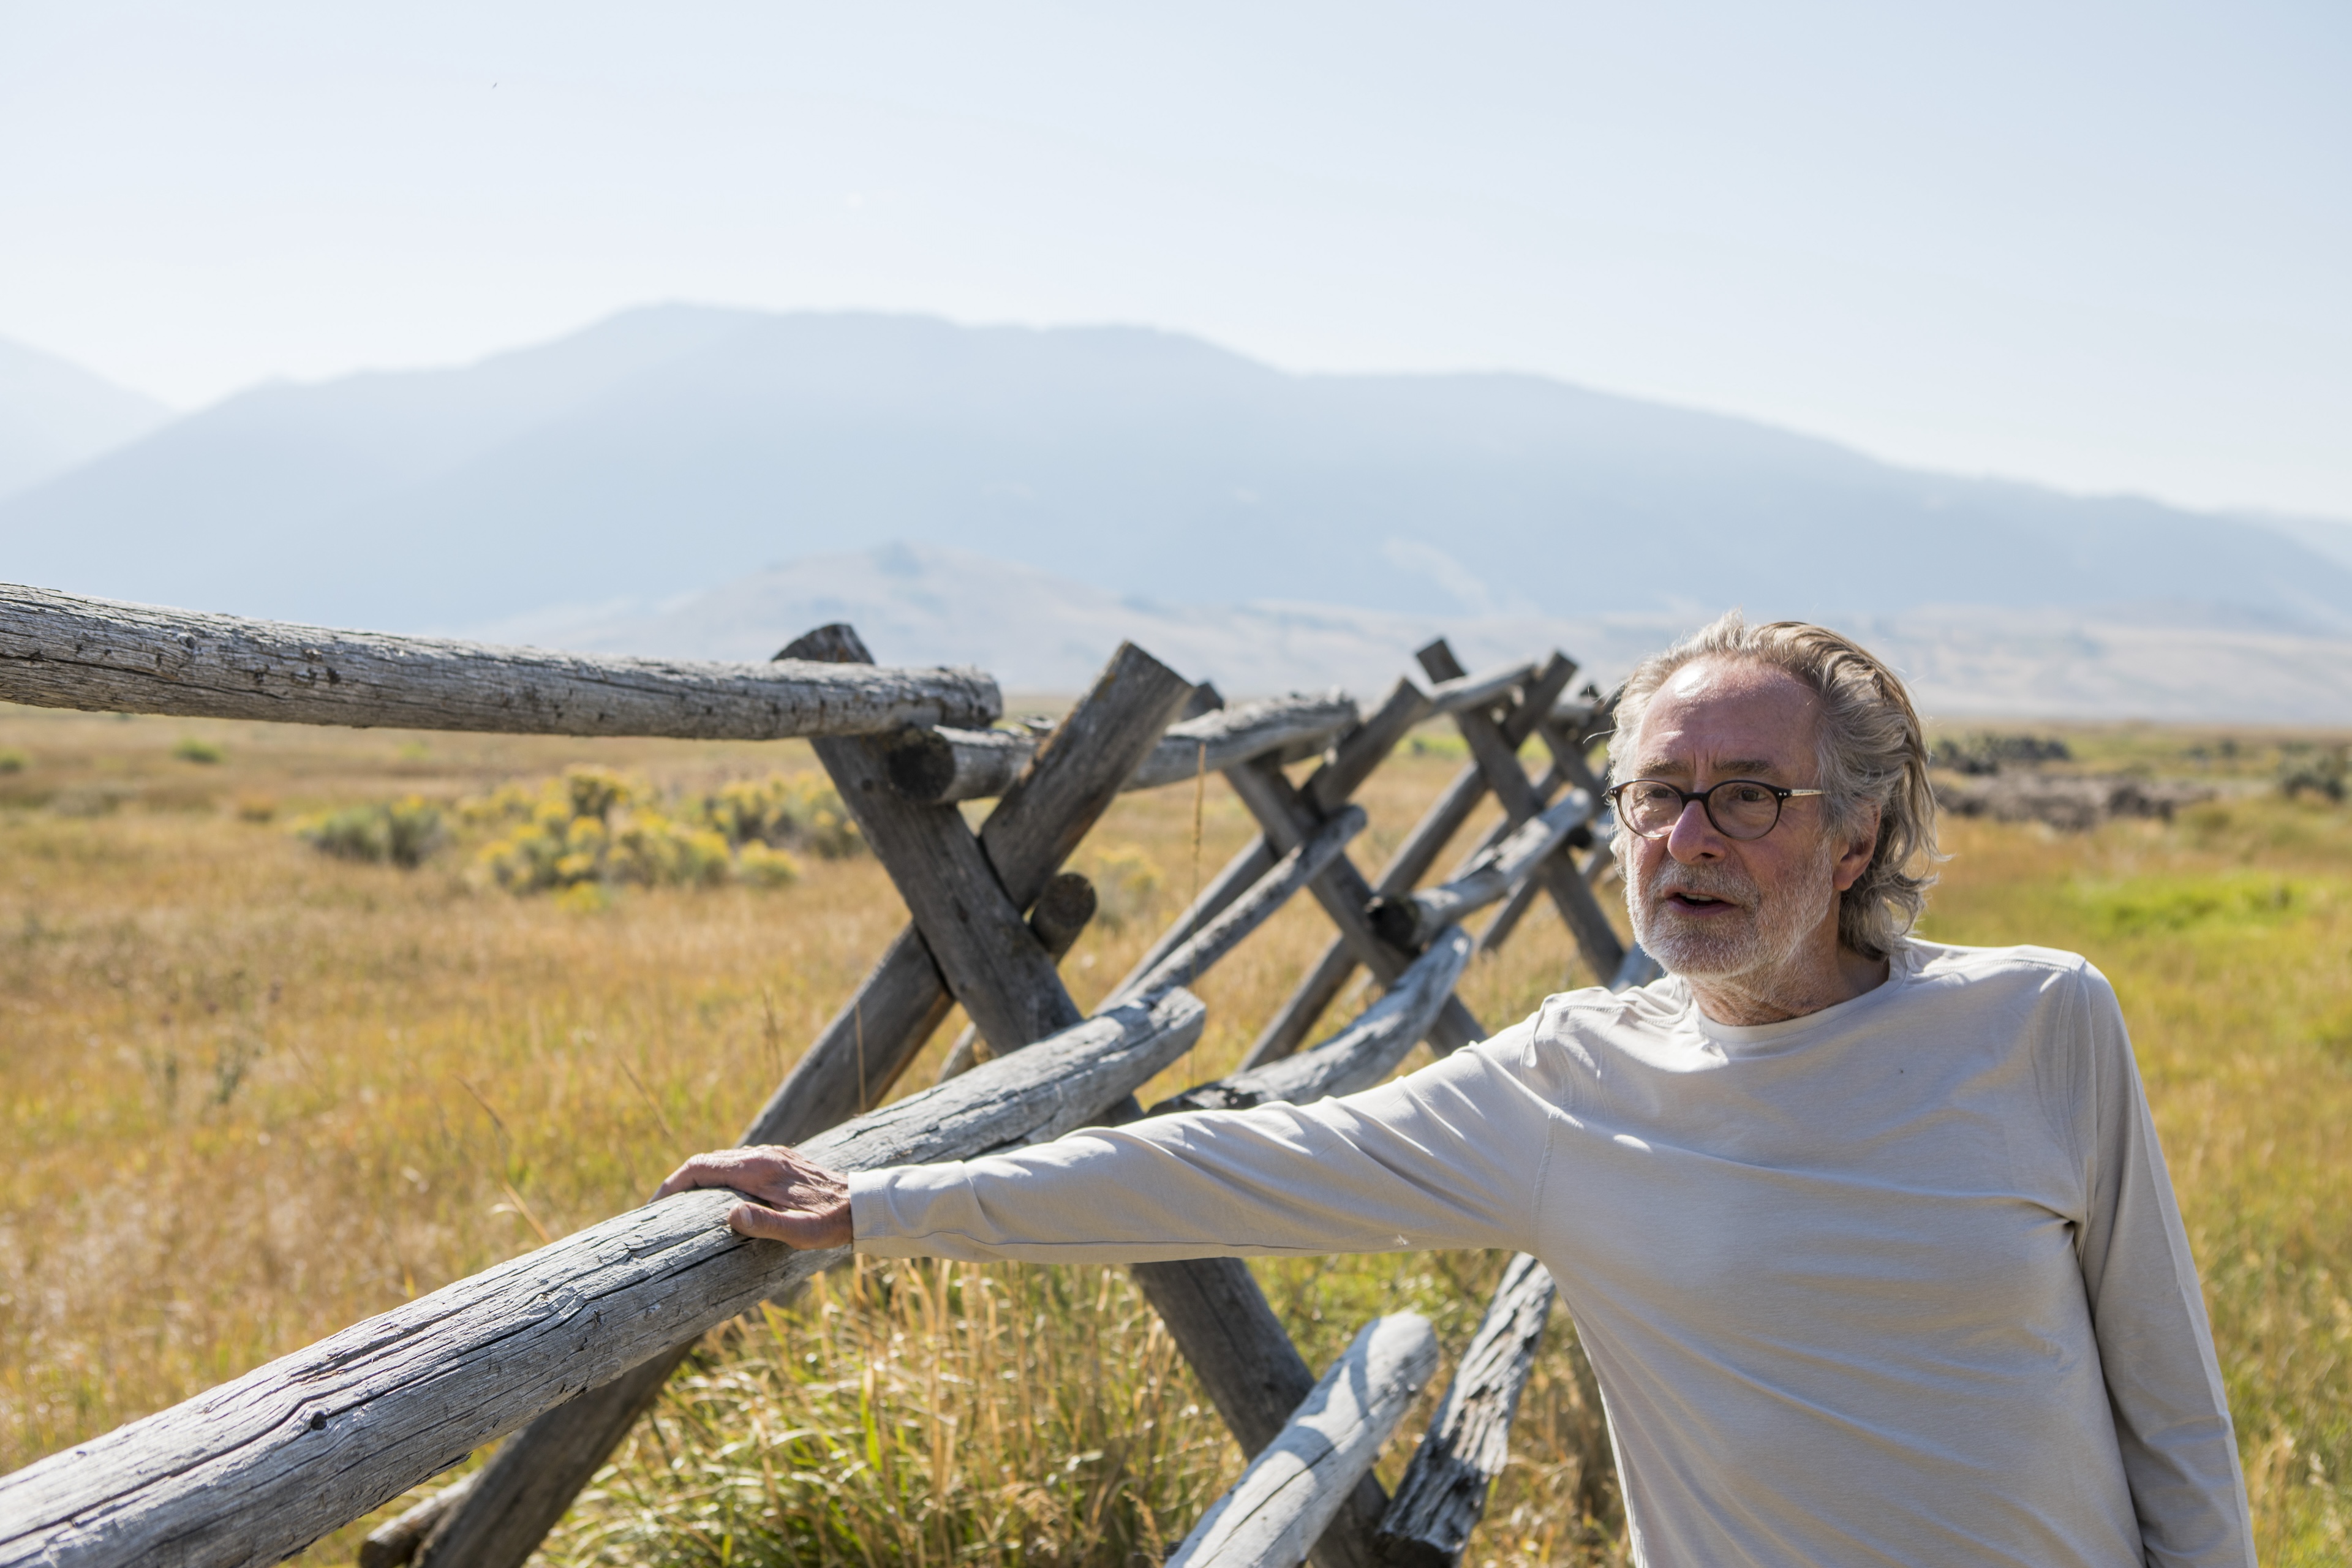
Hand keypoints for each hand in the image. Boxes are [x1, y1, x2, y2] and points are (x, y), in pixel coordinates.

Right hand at [655, 1145, 852, 1248]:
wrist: (862, 1203)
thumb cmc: (831, 1223)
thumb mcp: (800, 1232)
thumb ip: (765, 1224)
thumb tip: (730, 1215)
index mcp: (759, 1169)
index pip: (701, 1168)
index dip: (672, 1185)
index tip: (653, 1206)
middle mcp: (762, 1156)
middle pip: (707, 1161)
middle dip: (679, 1183)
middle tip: (659, 1210)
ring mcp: (772, 1156)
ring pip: (722, 1161)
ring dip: (699, 1179)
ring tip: (682, 1205)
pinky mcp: (780, 1161)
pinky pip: (739, 1163)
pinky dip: (719, 1176)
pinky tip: (718, 1196)